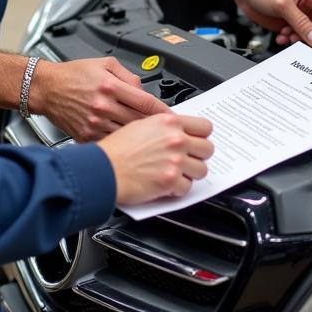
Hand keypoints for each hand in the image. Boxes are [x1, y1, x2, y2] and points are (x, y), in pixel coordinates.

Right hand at [31, 57, 168, 141]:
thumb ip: (128, 76)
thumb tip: (143, 90)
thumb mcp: (104, 64)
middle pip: (139, 121)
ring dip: (139, 137)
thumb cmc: (72, 75)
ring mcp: (94, 123)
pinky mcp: (86, 135)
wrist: (46, 88)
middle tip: (164, 129)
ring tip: (148, 137)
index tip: (172, 117)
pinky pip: (111, 141)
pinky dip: (121, 143)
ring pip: (127, 134)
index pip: (146, 102)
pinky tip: (127, 141)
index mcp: (109, 86)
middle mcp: (103, 106)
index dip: (163, 111)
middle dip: (154, 126)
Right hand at [98, 113, 213, 204]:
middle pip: (208, 148)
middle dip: (198, 156)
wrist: (103, 169)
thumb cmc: (116, 149)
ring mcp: (175, 160)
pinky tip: (166, 184)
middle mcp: (175, 139)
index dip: (202, 135)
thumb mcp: (139, 124)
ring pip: (202, 170)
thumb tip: (178, 131)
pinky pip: (187, 187)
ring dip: (190, 173)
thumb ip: (163, 126)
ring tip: (176, 173)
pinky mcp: (170, 181)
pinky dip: (178, 189)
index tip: (197, 140)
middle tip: (188, 159)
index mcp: (168, 122)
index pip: (205, 126)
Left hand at [235, 0, 311, 46]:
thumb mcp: (283, 4)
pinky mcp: (288, 21)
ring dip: (298, 38)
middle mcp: (308, 2)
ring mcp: (298, 12)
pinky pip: (295, 35)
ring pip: (307, 33)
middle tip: (298, 39)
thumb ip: (300, 22)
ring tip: (287, 36)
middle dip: (309, 35)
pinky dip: (289, 38)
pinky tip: (281, 36)